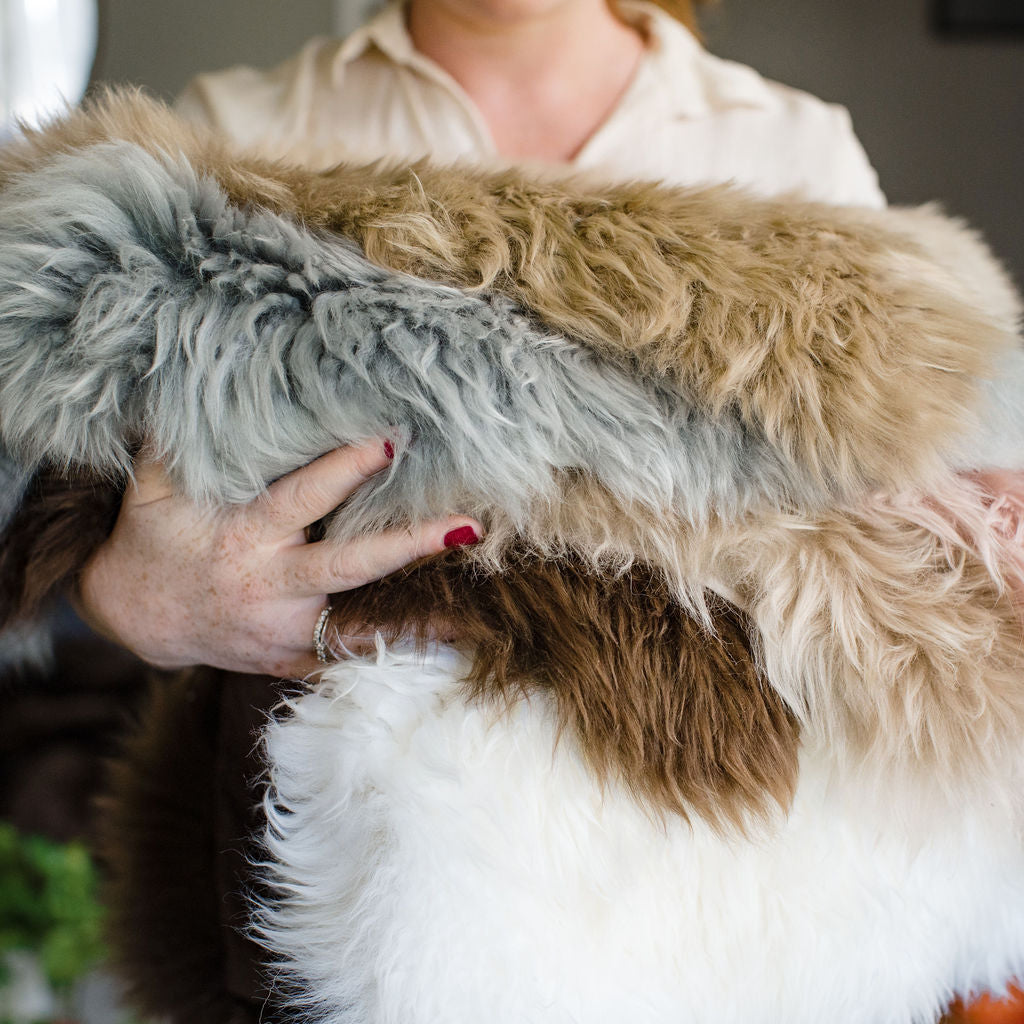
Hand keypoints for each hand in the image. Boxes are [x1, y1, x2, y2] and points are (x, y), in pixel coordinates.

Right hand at [77, 441, 481, 676]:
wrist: (138, 618)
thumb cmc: (153, 542)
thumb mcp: (153, 490)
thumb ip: (177, 444)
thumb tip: (189, 383)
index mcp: (245, 537)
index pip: (305, 498)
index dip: (347, 469)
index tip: (392, 441)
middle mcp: (271, 586)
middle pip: (349, 565)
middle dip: (408, 545)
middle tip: (465, 526)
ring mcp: (283, 629)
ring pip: (358, 627)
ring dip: (416, 620)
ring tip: (476, 611)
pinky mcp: (289, 657)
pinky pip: (345, 658)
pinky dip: (391, 652)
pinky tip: (443, 642)